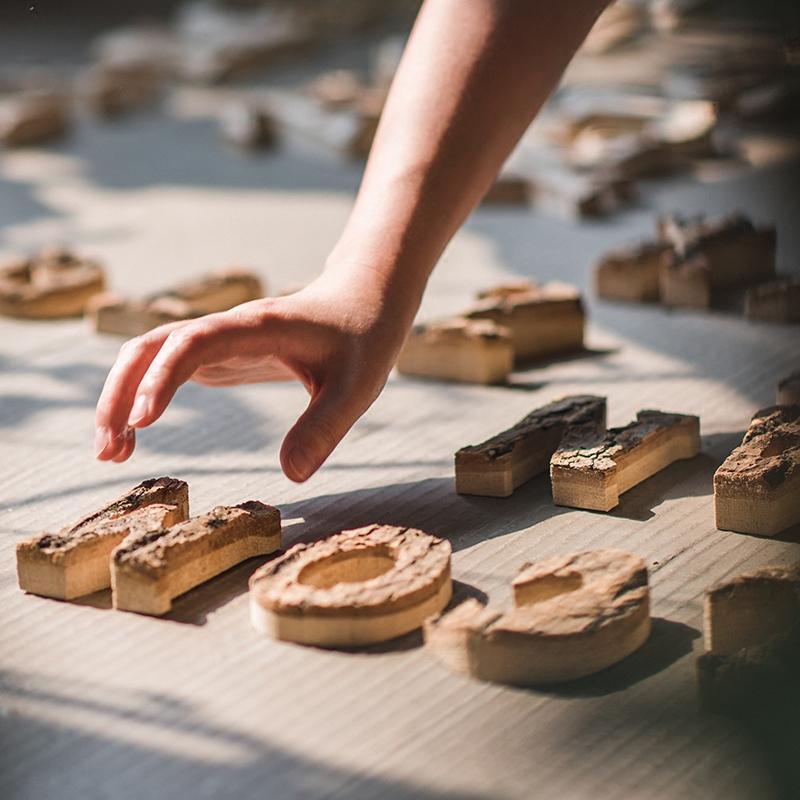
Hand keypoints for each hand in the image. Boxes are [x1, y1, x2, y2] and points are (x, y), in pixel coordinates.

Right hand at [94, 267, 411, 480]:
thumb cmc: (363, 338)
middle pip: (152, 345)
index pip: (196, 342)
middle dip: (121, 392)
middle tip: (108, 451)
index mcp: (259, 328)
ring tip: (111, 453)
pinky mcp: (220, 354)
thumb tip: (291, 476)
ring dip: (121, 397)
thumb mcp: (357, 387)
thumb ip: (325, 427)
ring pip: (150, 356)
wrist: (361, 301)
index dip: (165, 377)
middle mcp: (228, 328)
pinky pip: (166, 369)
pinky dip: (141, 399)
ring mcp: (219, 340)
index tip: (145, 422)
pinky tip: (136, 434)